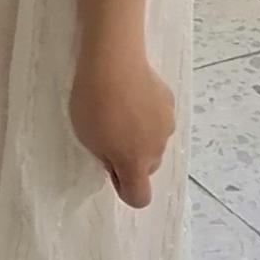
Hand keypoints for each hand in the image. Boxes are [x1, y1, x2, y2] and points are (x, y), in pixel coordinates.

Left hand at [70, 45, 174, 209]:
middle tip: (110, 137)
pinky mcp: (169, 102)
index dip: (125, 190)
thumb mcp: (89, 140)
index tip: (111, 171)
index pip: (140, 197)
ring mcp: (167, 124)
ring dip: (141, 137)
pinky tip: (132, 95)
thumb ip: (108, 159)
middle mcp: (157, 148)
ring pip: (155, 142)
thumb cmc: (93, 104)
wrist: (114, 62)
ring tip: (121, 111)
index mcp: (136, 163)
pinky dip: (148, 115)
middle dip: (132, 160)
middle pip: (148, 167)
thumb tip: (119, 162)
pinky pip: (159, 119)